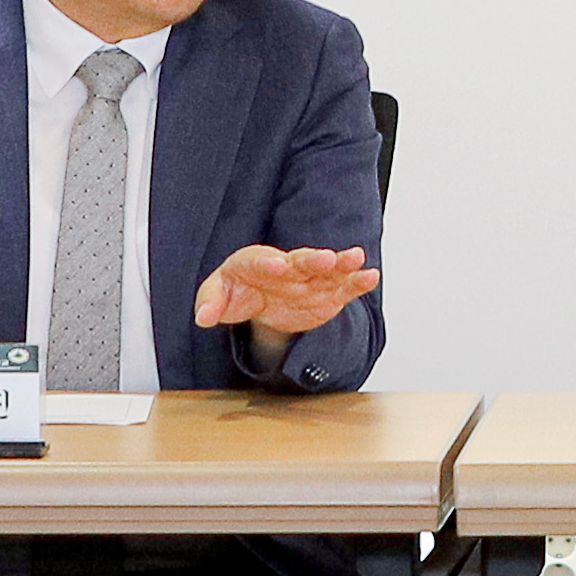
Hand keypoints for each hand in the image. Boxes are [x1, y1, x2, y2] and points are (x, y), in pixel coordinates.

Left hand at [195, 245, 378, 336]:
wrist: (260, 298)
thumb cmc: (238, 290)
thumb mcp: (218, 295)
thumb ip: (211, 303)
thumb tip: (204, 317)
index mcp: (257, 262)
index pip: (262, 261)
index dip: (269, 263)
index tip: (277, 265)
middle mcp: (288, 266)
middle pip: (302, 260)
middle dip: (314, 259)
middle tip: (326, 258)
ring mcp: (310, 279)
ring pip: (328, 269)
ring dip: (342, 263)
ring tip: (357, 257)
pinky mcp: (327, 293)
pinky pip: (344, 286)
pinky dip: (358, 282)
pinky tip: (371, 276)